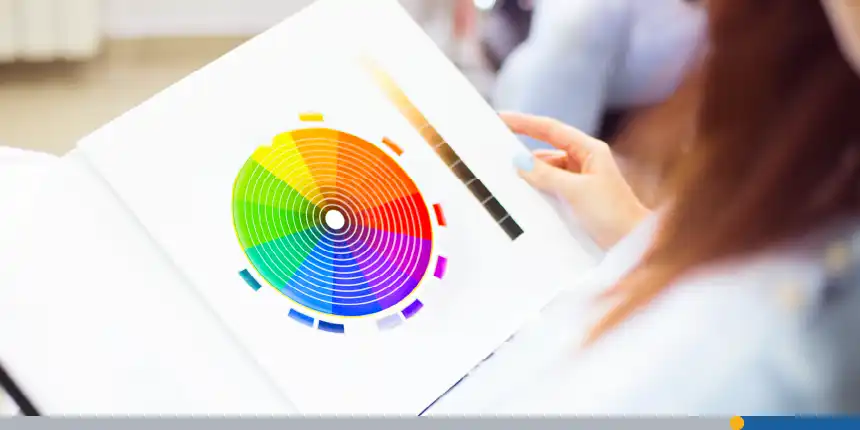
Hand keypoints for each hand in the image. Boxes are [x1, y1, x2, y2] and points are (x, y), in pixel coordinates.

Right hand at [503, 112, 651, 248]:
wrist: (632, 244)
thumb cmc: (614, 214)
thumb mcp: (576, 191)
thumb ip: (546, 175)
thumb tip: (519, 161)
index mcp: (590, 150)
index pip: (551, 129)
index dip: (524, 122)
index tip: (502, 118)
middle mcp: (586, 161)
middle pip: (547, 150)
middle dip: (524, 153)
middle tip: (499, 154)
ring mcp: (581, 179)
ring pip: (548, 170)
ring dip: (532, 175)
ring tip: (511, 180)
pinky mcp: (578, 197)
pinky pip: (552, 187)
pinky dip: (539, 189)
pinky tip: (527, 197)